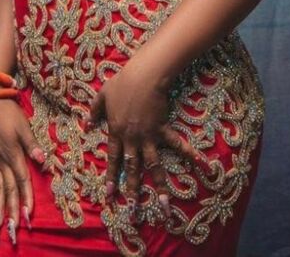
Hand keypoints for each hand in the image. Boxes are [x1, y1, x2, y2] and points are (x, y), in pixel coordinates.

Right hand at [0, 90, 46, 243]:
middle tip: (12, 231)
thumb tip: (43, 162)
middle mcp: (2, 162)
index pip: (21, 182)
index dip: (26, 199)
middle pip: (7, 191)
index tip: (28, 217)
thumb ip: (32, 146)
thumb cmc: (10, 113)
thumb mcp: (24, 127)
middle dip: (10, 212)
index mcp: (13, 155)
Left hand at [86, 61, 202, 221]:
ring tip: (164, 206)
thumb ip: (94, 112)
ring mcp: (148, 136)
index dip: (111, 178)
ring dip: (159, 186)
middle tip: (134, 213)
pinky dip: (189, 154)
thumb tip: (86, 126)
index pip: (113, 160)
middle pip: (132, 169)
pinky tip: (203, 166)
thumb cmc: (122, 83)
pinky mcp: (162, 129)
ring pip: (153, 165)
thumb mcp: (103, 95)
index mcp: (116, 132)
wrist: (144, 76)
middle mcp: (132, 139)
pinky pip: (177, 144)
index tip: (110, 197)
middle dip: (133, 192)